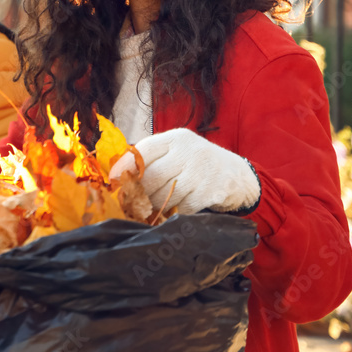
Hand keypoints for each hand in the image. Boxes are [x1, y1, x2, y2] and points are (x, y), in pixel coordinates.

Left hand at [110, 128, 260, 215]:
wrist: (238, 176)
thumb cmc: (197, 164)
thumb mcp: (177, 151)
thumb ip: (152, 158)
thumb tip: (117, 175)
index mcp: (176, 139)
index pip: (144, 150)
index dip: (125, 166)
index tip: (112, 181)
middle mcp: (189, 152)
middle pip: (152, 176)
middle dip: (139, 192)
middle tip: (130, 201)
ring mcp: (201, 173)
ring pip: (165, 195)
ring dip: (154, 205)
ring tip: (149, 208)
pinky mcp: (211, 192)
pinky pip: (182, 208)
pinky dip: (174, 212)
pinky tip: (172, 211)